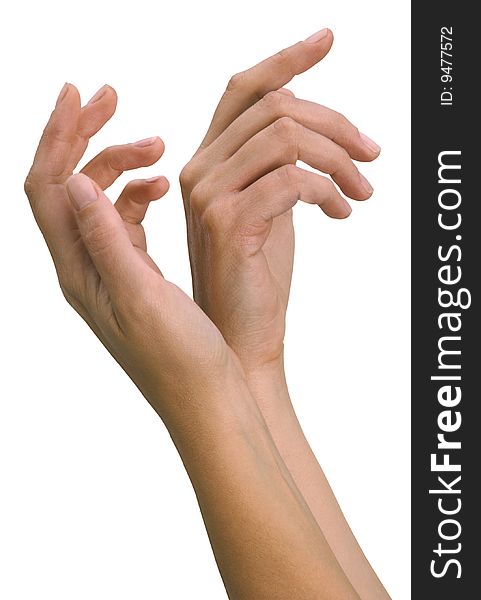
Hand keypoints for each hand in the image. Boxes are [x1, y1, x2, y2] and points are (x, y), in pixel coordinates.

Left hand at [24, 83, 231, 420]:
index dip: (57, 136)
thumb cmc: (179, 359)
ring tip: (159, 149)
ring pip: (99, 199)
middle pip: (68, 185)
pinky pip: (125, 219)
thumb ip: (105, 238)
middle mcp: (85, 266)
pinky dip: (140, 193)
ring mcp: (110, 270)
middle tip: (117, 99)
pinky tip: (166, 187)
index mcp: (79, 270)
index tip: (80, 93)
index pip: (48, 188)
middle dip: (88, 137)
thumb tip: (73, 178)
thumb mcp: (139, 296)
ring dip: (121, 165)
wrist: (206, 396)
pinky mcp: (135, 274)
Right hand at [180, 29, 380, 371]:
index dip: (286, 60)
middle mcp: (201, 169)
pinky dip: (327, 190)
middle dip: (336, 123)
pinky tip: (342, 212)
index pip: (243, 90)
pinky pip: (291, 178)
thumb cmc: (258, 274)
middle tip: (370, 154)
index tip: (326, 40)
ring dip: (338, 158)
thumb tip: (318, 129)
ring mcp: (209, 194)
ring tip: (361, 189)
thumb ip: (281, 165)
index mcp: (210, 162)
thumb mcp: (272, 207)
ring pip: (286, 136)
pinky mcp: (227, 221)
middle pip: (274, 106)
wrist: (244, 333)